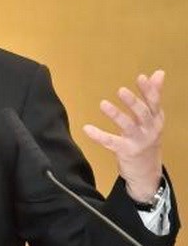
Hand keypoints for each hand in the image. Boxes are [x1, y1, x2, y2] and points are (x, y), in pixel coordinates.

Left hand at [83, 70, 164, 202]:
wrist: (147, 172)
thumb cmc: (147, 138)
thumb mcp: (153, 117)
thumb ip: (153, 95)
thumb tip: (158, 72)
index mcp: (156, 119)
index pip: (154, 102)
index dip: (149, 90)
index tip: (141, 77)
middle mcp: (150, 130)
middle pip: (143, 114)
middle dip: (133, 102)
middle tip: (121, 90)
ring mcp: (138, 142)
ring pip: (128, 127)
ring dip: (116, 115)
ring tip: (103, 104)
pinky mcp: (126, 152)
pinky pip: (111, 142)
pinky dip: (99, 136)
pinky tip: (87, 129)